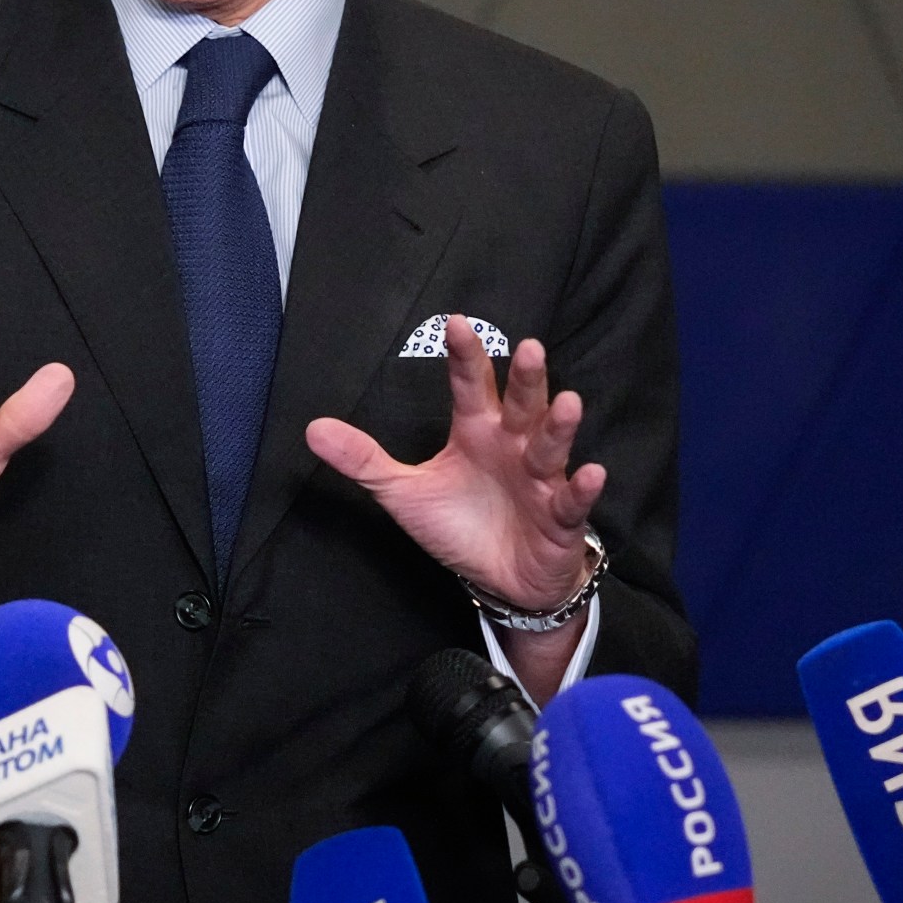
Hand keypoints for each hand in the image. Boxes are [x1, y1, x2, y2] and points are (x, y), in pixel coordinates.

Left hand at [306, 314, 603, 615]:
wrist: (502, 579)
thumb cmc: (459, 525)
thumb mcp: (404, 492)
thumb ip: (364, 460)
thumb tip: (312, 430)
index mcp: (477, 431)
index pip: (471, 386)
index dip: (465, 356)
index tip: (456, 322)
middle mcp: (513, 446)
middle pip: (521, 404)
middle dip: (526, 379)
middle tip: (529, 348)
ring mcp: (541, 479)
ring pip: (551, 445)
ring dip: (560, 425)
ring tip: (567, 401)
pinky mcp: (559, 517)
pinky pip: (572, 500)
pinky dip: (583, 488)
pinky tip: (590, 473)